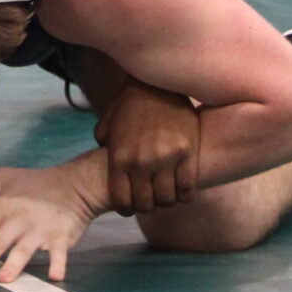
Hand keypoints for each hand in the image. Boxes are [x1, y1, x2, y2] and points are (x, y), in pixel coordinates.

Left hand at [0, 164, 103, 283]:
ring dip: (13, 265)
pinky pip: (59, 253)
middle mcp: (18, 220)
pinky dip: (58, 265)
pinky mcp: (60, 238)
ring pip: (23, 249)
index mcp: (1, 207)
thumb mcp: (2, 176)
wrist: (74, 185)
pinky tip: (55, 276)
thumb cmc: (35, 184)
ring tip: (3, 280)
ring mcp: (40, 230)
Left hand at [93, 79, 198, 213]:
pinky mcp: (188, 152)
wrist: (156, 82)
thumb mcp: (107, 124)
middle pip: (146, 204)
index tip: (132, 205)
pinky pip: (188, 188)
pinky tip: (182, 189)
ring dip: (167, 200)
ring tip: (167, 193)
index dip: (127, 208)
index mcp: (120, 158)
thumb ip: (103, 147)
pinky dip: (185, 194)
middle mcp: (142, 161)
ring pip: (168, 199)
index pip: (122, 202)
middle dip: (148, 205)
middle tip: (152, 198)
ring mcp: (166, 157)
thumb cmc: (129, 104)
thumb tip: (103, 163)